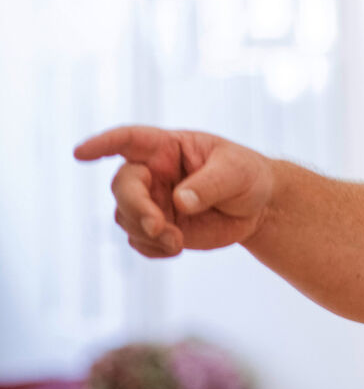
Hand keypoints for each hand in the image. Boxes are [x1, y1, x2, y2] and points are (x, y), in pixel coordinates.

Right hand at [74, 125, 274, 257]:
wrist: (258, 207)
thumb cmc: (246, 176)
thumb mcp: (236, 172)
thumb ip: (209, 184)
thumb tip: (180, 200)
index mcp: (167, 148)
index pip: (129, 140)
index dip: (103, 144)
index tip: (80, 153)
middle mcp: (152, 173)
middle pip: (123, 186)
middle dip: (135, 207)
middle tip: (158, 227)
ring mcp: (152, 202)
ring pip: (126, 217)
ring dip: (147, 233)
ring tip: (178, 241)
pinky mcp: (157, 228)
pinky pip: (138, 241)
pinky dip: (152, 248)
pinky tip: (175, 248)